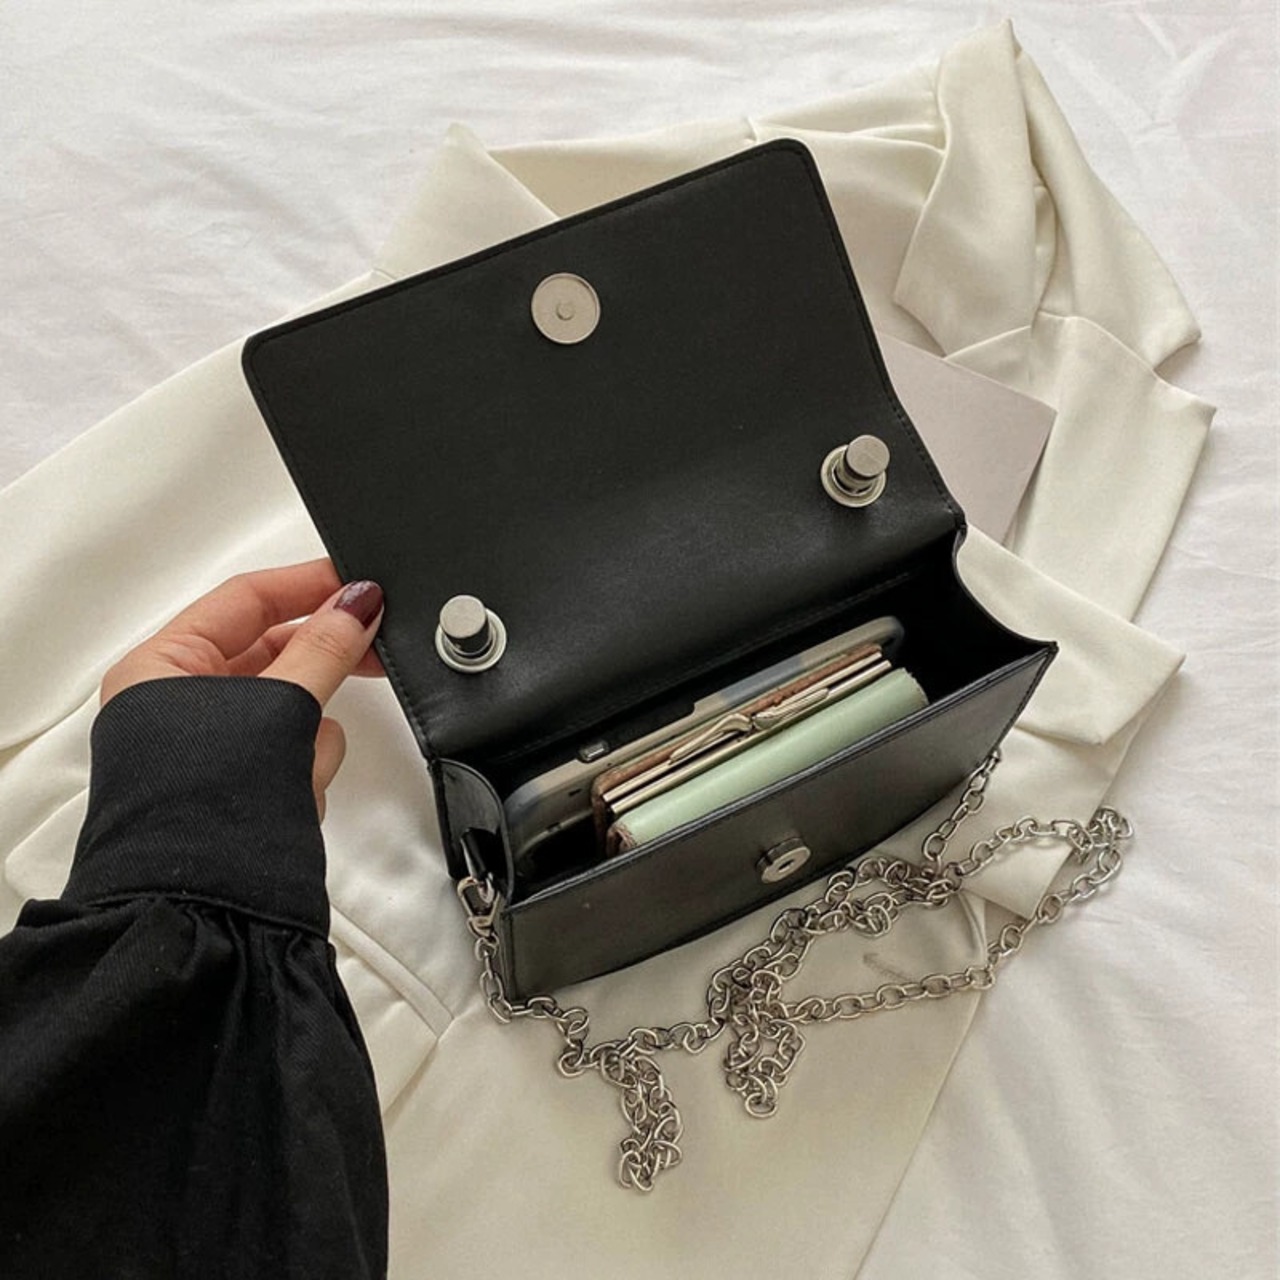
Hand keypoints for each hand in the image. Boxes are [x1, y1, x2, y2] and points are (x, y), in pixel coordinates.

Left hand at [101, 558, 385, 819]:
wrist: (204, 911)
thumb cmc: (207, 804)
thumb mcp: (276, 708)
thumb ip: (324, 647)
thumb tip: (359, 600)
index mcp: (161, 668)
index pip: (245, 600)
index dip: (307, 585)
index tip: (363, 580)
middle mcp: (179, 704)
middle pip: (273, 658)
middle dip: (317, 671)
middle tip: (376, 648)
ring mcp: (212, 751)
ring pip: (290, 711)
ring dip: (308, 736)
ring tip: (300, 768)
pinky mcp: (241, 790)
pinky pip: (292, 755)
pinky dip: (304, 771)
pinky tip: (297, 797)